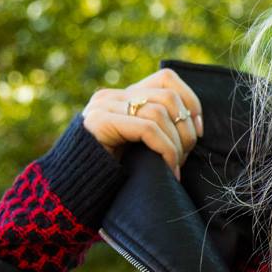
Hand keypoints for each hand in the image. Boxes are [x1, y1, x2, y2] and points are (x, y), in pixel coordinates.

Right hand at [80, 67, 203, 181]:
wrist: (72, 192)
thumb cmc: (113, 173)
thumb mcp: (140, 145)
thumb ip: (157, 127)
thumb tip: (195, 124)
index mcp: (123, 96)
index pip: (166, 79)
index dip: (190, 102)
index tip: (198, 131)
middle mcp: (112, 96)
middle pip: (168, 96)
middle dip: (186, 129)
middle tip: (186, 156)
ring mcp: (103, 107)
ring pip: (160, 112)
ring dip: (177, 143)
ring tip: (175, 166)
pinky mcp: (100, 123)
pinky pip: (148, 129)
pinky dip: (166, 150)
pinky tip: (169, 169)